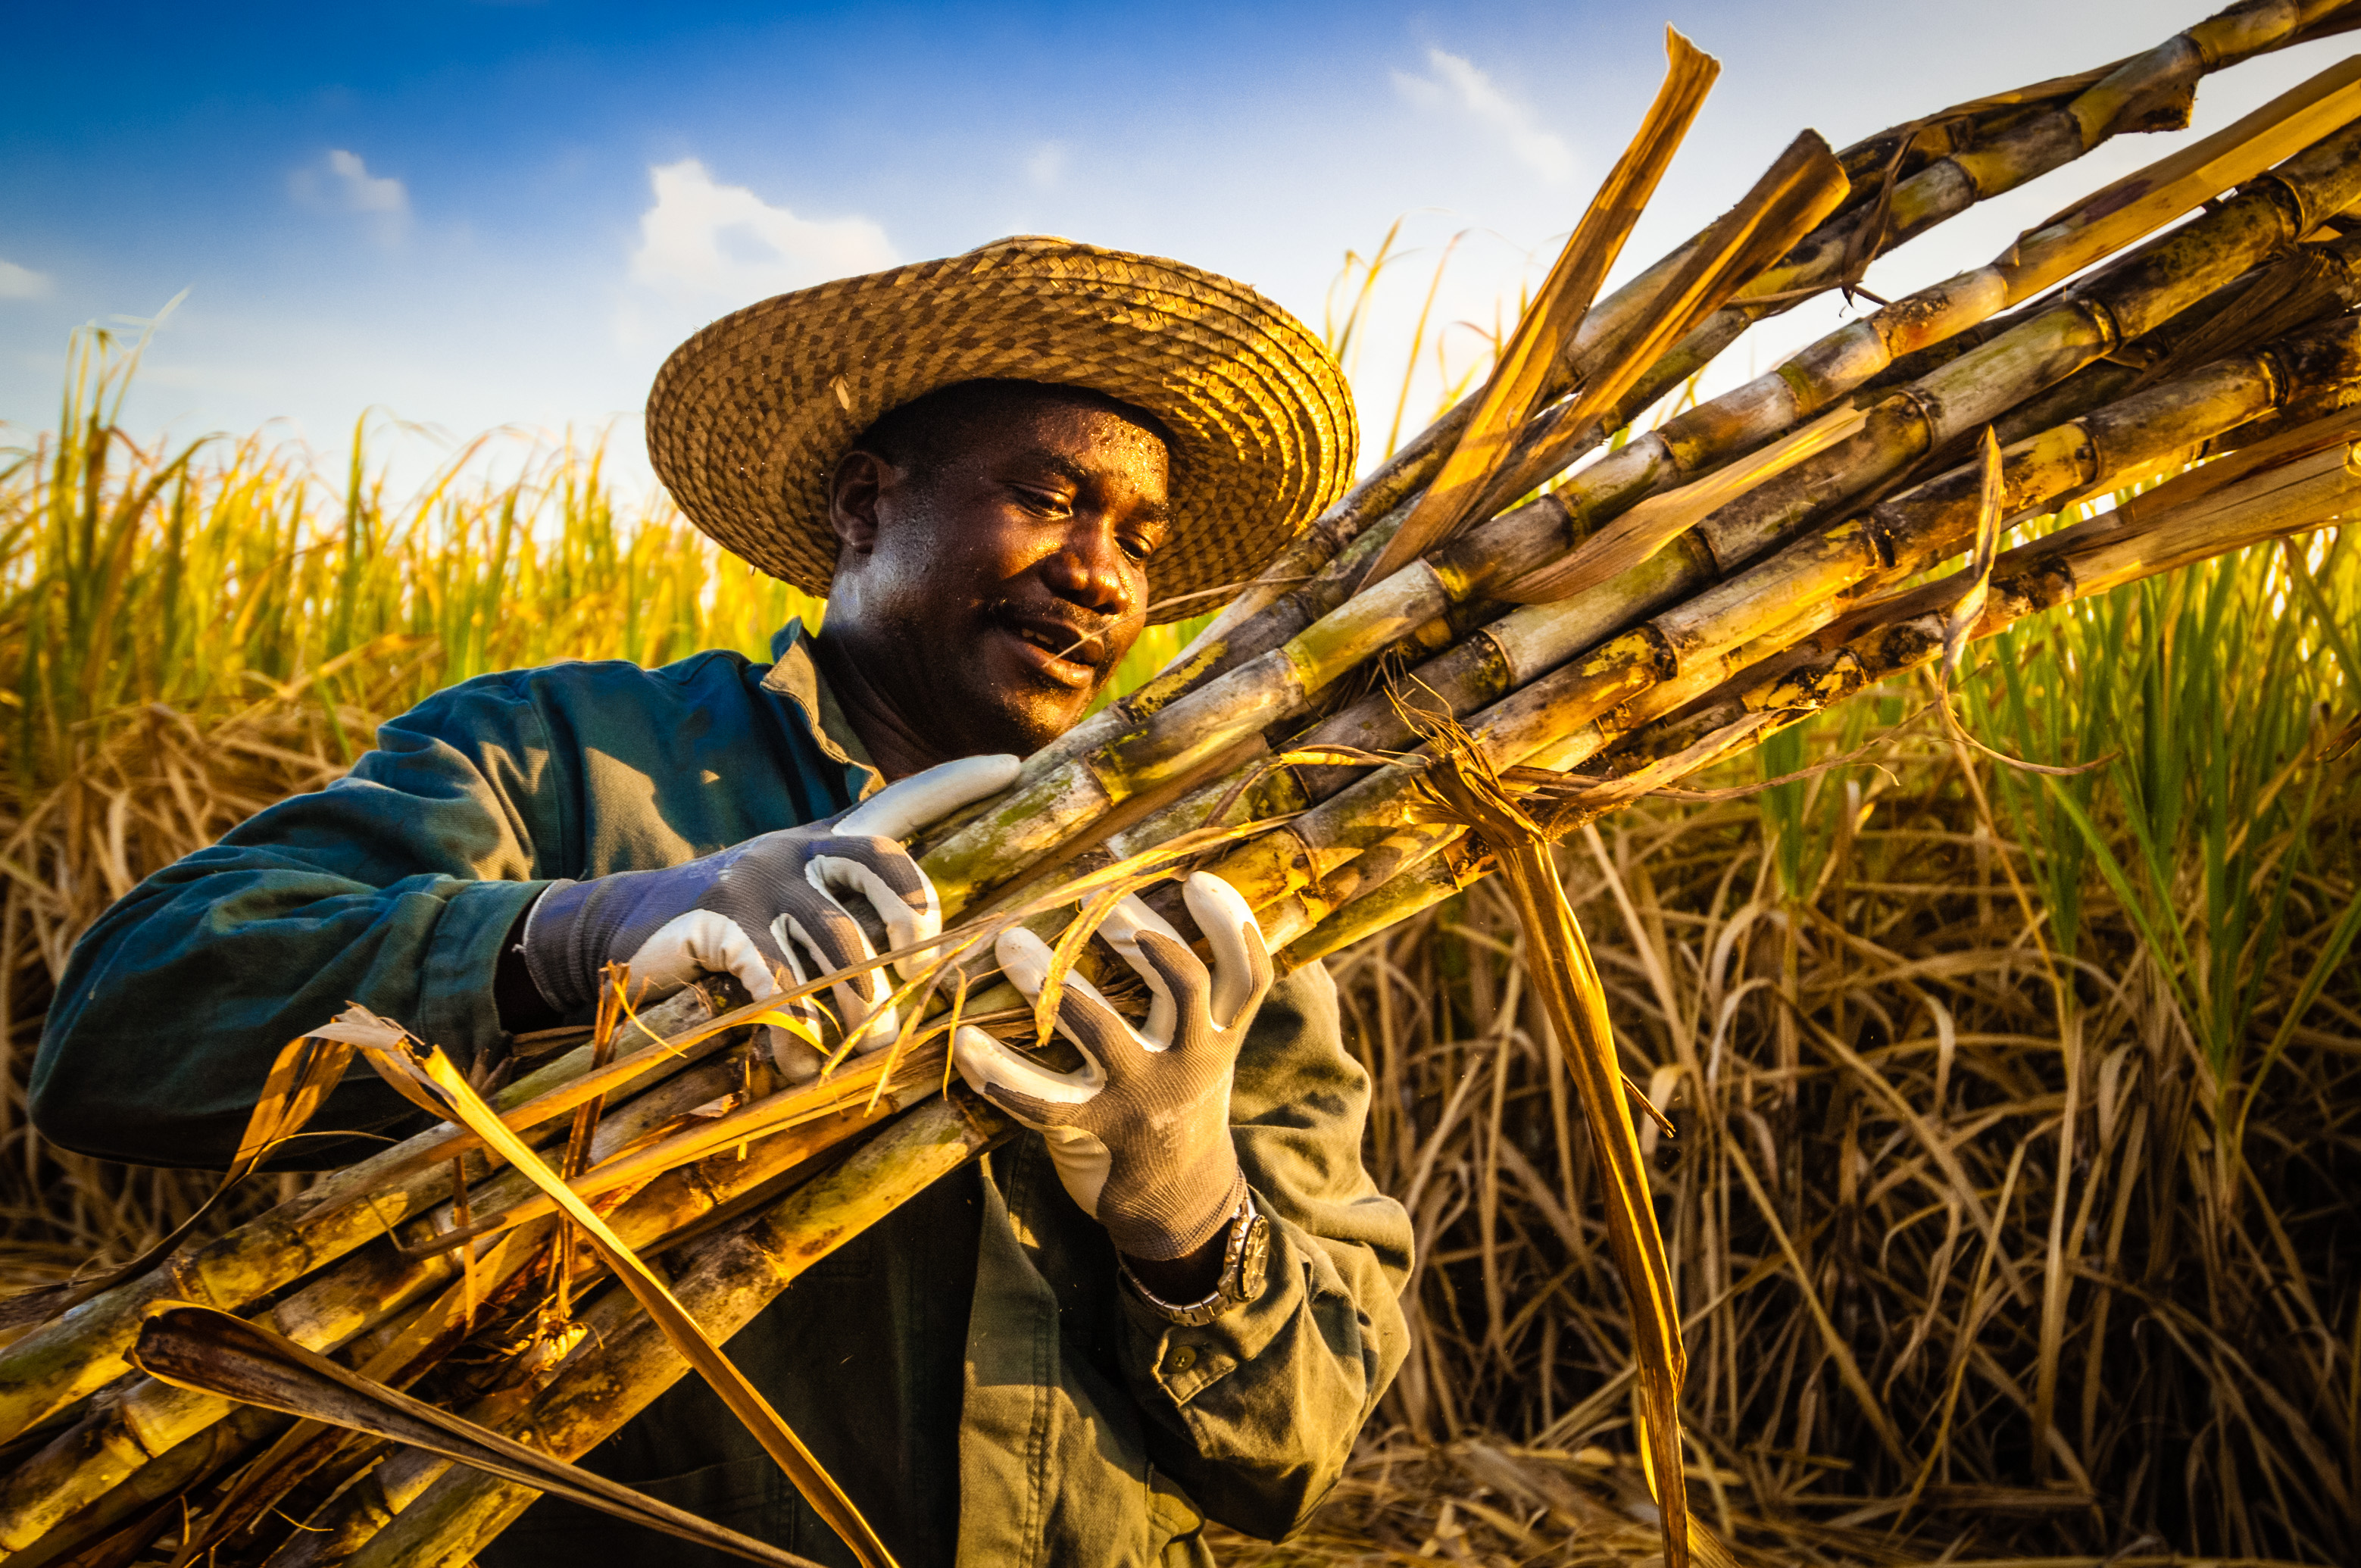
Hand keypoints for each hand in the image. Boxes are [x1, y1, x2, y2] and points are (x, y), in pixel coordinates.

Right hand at [520, 754, 1017, 1077]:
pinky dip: (795, 1025)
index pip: (897, 804)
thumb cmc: (721, 935)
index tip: (1009, 765)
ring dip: (859, 1008)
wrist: (612, 932)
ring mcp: (755, 880)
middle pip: (886, 872)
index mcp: (819, 843)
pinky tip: (793, 1055)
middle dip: (913, 936)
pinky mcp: (718, 922)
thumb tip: (907, 980)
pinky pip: (780, 978)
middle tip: (913, 988)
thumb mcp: (784, 912)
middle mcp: (793, 848)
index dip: (951, 783)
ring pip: (840, 944)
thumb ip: (842, 925)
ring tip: (863, 1046)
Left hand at [952, 872, 1272, 1261]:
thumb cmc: (1180, 1101)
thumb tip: (1137, 905)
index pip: (1248, 976)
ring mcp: (1145, 1096)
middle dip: (1137, 933)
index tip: (1198, 879)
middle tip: (1092, 900)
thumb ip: (1191, 994)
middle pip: (1181, 984)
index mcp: (1220, 1035)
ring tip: (1012, 944)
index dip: (1233, 925)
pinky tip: (964, 1044)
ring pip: (1102, 1030)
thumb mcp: (1205, 1047)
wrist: (1178, 1202)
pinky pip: (1043, 1100)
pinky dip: (1000, 1072)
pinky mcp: (1099, 1130)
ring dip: (1054, 982)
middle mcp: (1192, 1061)